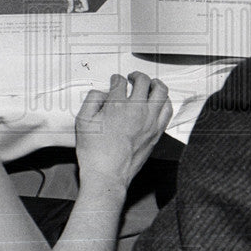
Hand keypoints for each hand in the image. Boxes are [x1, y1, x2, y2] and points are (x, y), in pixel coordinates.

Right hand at [74, 72, 171, 190]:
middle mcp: (136, 110)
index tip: (115, 81)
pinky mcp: (156, 132)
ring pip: (161, 92)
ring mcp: (149, 121)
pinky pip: (168, 110)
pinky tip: (160, 101)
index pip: (119, 82)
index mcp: (117, 105)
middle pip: (143, 81)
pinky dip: (165, 101)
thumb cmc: (94, 152)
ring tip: (150, 84)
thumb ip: (92, 100)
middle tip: (132, 78)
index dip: (116, 79)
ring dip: (155, 84)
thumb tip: (102, 93)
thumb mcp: (82, 121)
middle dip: (136, 76)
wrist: (107, 175)